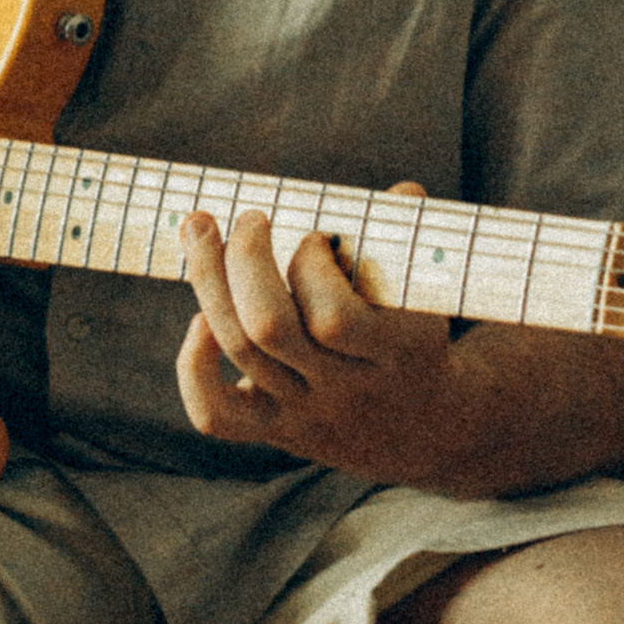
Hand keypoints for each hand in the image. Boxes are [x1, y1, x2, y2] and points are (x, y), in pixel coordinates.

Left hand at [174, 186, 470, 484]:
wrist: (427, 427)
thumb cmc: (418, 333)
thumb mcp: (430, 291)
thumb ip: (413, 237)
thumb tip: (403, 193)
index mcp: (396, 352)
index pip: (334, 318)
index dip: (312, 266)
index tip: (318, 237)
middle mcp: (346, 390)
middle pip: (269, 329)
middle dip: (246, 258)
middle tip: (251, 217)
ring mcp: (306, 414)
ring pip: (239, 348)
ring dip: (209, 278)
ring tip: (200, 228)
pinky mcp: (275, 430)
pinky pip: (214, 412)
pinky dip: (193, 364)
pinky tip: (200, 319)